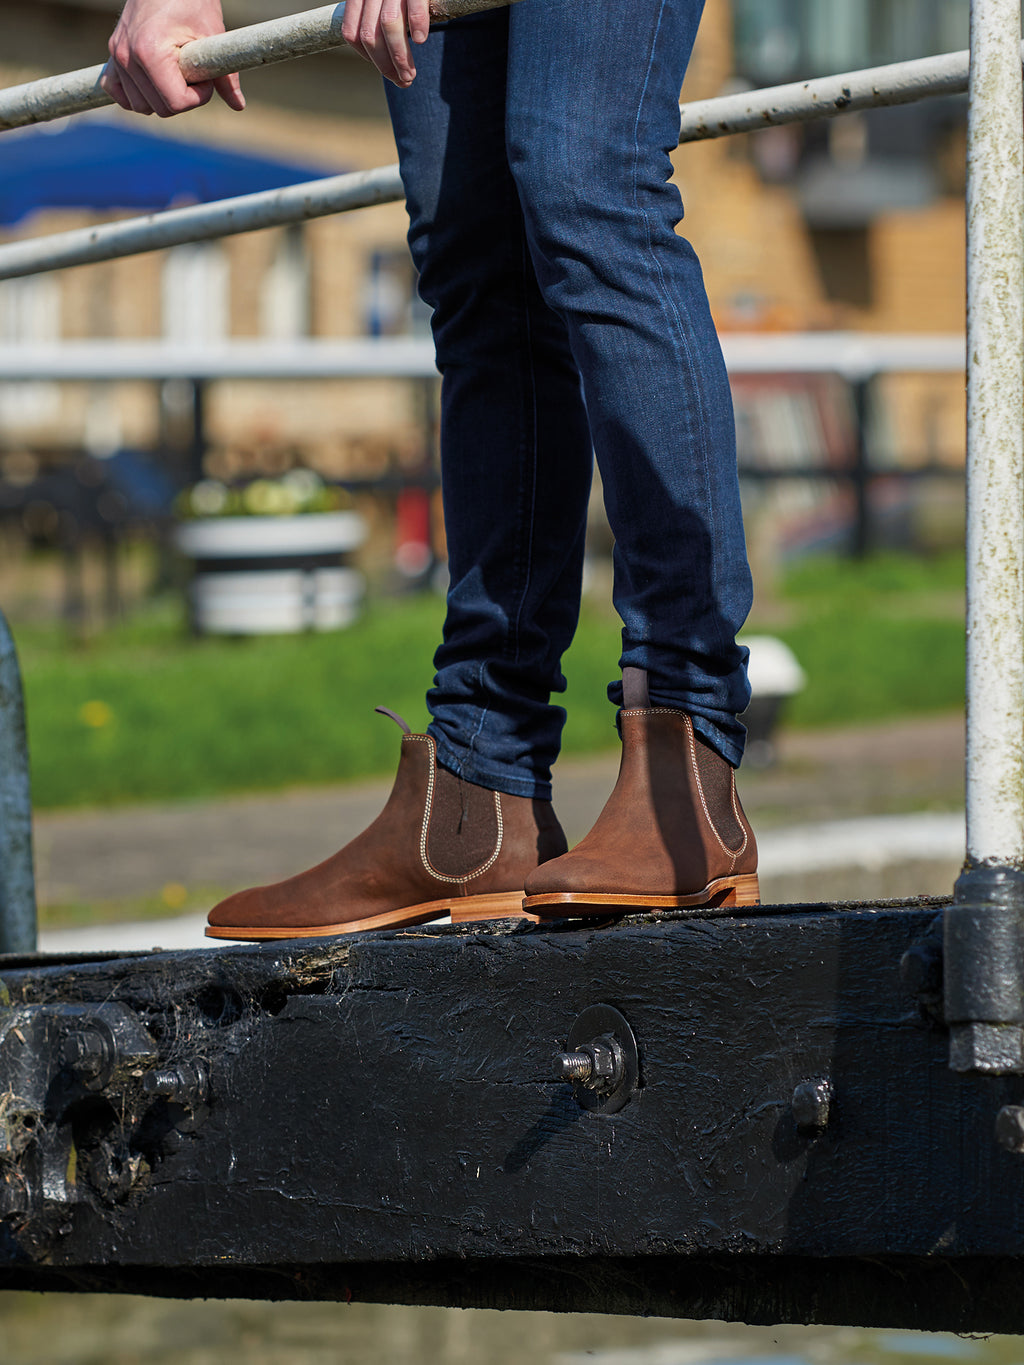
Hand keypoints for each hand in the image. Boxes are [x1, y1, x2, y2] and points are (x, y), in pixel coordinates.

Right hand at [101, 0, 244, 116]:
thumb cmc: (190, 0)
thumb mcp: (212, 35)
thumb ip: (226, 75)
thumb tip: (238, 105)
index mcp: (150, 52)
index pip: (176, 103)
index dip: (199, 96)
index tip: (205, 77)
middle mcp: (127, 57)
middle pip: (160, 109)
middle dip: (183, 98)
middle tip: (193, 73)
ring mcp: (117, 56)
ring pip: (140, 106)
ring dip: (161, 97)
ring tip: (175, 72)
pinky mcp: (113, 55)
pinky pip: (117, 92)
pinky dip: (135, 94)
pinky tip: (152, 84)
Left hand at [341, 0, 430, 87]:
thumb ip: (374, 15)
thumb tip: (383, 55)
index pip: (351, 32)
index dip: (366, 57)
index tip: (384, 69)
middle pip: (370, 35)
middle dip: (385, 65)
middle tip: (403, 81)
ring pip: (388, 26)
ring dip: (400, 57)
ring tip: (411, 74)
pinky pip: (413, 7)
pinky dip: (418, 26)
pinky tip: (421, 40)